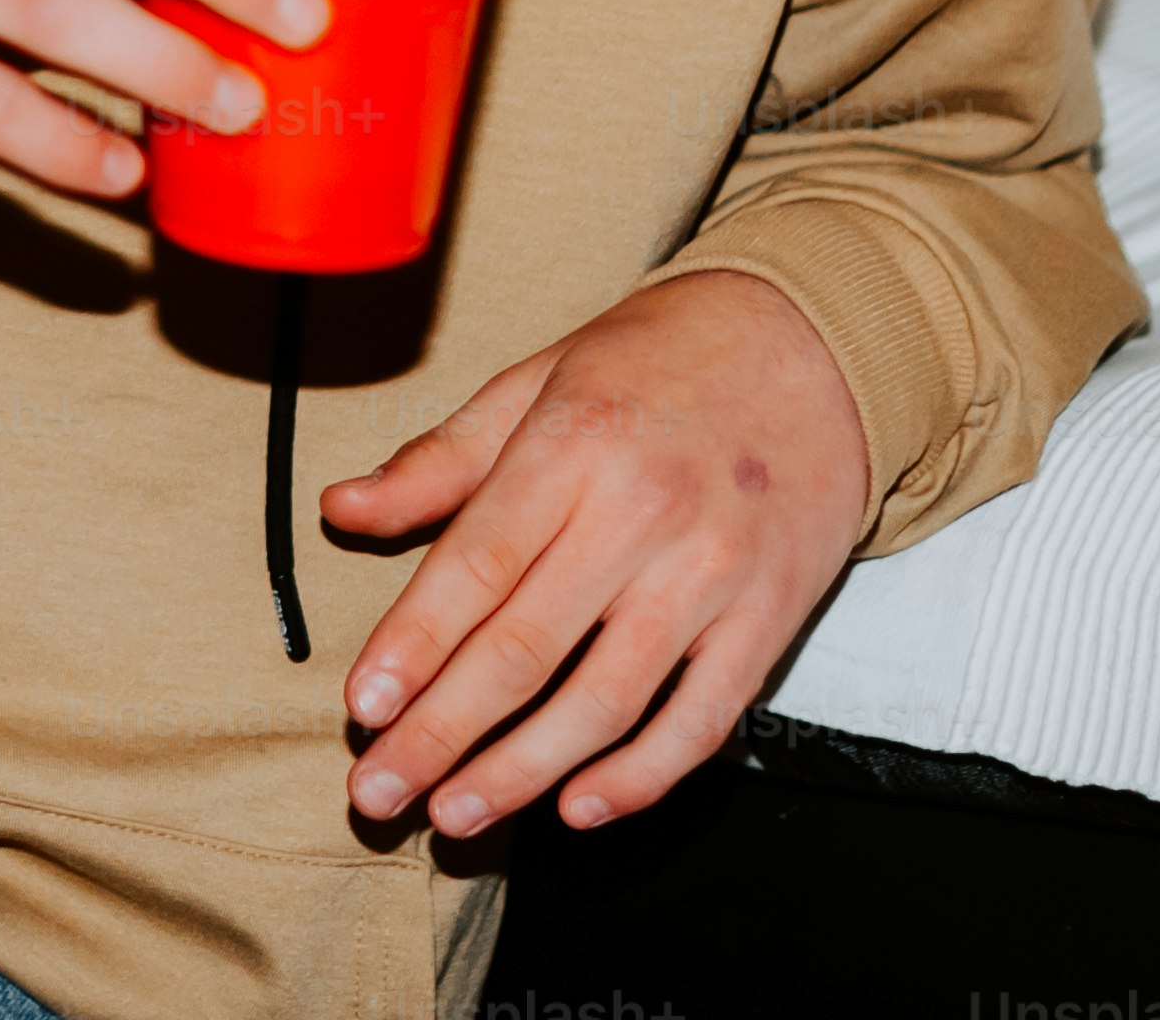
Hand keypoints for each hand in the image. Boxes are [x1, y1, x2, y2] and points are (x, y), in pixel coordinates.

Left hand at [321, 267, 867, 838]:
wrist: (815, 344)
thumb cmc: (659, 362)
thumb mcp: (538, 379)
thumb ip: (441, 460)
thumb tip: (343, 509)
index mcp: (572, 446)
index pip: (475, 565)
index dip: (413, 645)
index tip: (363, 706)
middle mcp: (642, 515)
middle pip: (526, 650)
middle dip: (441, 734)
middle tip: (378, 791)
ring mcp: (713, 574)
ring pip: (607, 701)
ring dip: (524, 772)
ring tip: (457, 815)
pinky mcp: (772, 618)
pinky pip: (703, 720)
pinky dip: (640, 777)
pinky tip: (579, 808)